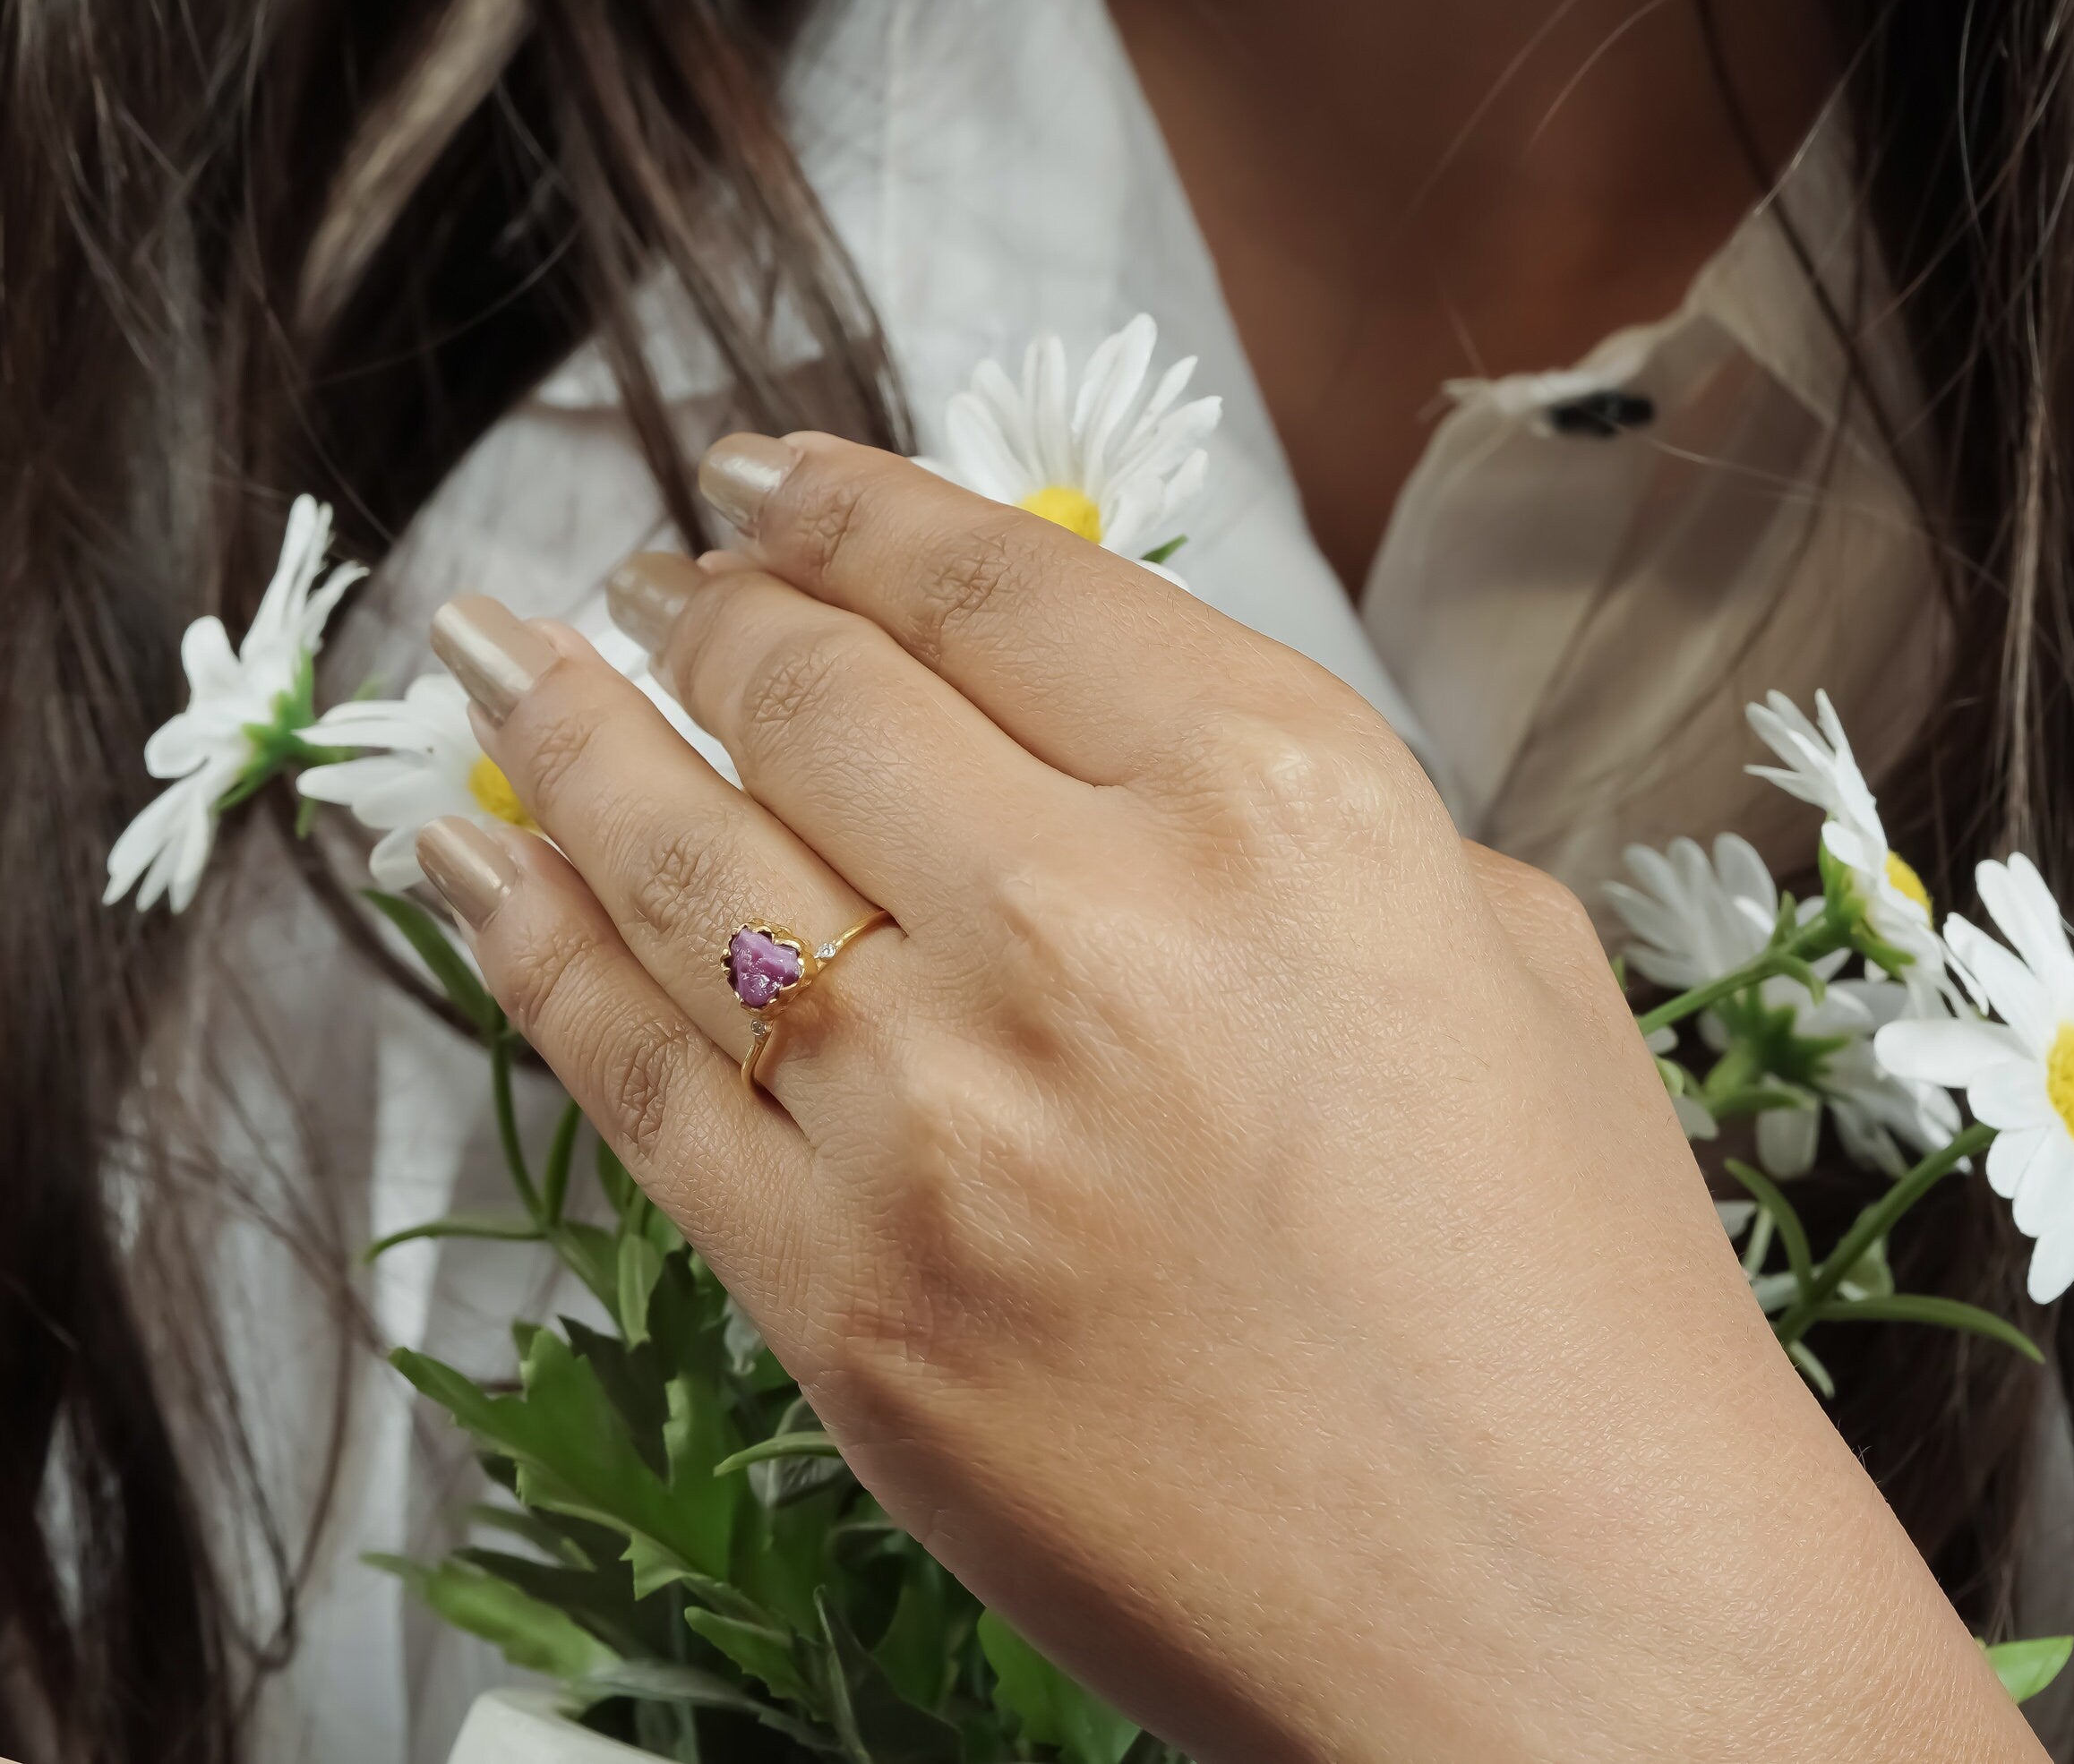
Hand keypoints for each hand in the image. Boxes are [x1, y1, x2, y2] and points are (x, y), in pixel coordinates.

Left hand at [421, 431, 2040, 1763]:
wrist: (1568, 1633)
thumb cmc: (1579, 1299)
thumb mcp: (1505, 958)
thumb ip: (1297, 818)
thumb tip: (1110, 755)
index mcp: (1284, 803)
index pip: (995, 583)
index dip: (851, 503)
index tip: (766, 473)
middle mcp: (1090, 922)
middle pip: (811, 691)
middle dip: (709, 606)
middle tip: (658, 577)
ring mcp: (941, 1115)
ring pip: (680, 855)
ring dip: (569, 730)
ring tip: (503, 657)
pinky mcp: (842, 1298)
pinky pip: (630, 1073)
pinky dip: (525, 942)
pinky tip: (461, 853)